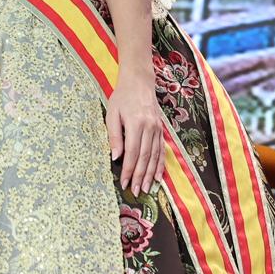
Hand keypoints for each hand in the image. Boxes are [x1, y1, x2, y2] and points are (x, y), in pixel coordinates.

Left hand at [106, 71, 165, 194]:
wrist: (140, 82)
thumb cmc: (122, 98)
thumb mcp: (112, 114)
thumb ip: (115, 136)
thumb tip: (116, 158)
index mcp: (136, 123)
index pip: (132, 152)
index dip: (129, 169)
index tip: (125, 183)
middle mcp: (149, 127)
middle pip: (145, 157)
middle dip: (140, 176)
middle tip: (136, 191)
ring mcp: (157, 129)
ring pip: (155, 155)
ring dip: (151, 174)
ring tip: (147, 188)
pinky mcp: (161, 129)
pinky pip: (162, 150)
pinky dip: (160, 164)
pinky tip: (158, 176)